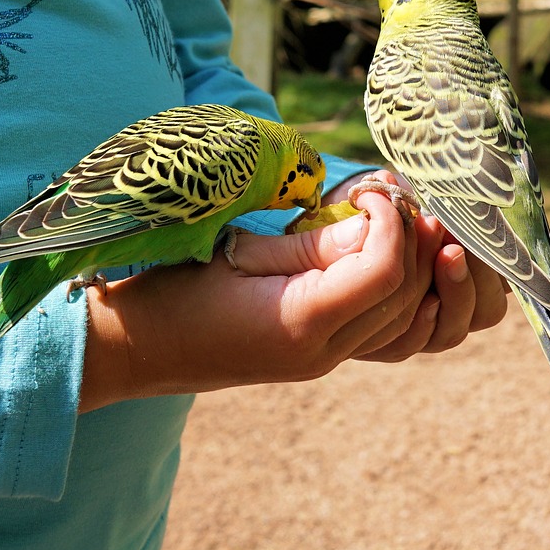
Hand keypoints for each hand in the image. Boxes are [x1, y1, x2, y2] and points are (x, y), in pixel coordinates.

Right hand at [80, 181, 505, 411]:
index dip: (390, 223)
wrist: (137, 347)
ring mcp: (322, 360)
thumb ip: (311, 241)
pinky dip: (398, 293)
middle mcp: (322, 352)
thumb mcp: (241, 252)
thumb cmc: (174, 290)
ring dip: (411, 266)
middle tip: (394, 195)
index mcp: (300, 321)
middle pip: (404, 295)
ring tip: (399, 221)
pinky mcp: (317, 355)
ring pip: (403, 317)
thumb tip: (373, 219)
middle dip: (411, 241)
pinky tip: (391, 259)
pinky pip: (383, 330)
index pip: (382, 271)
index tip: (368, 189)